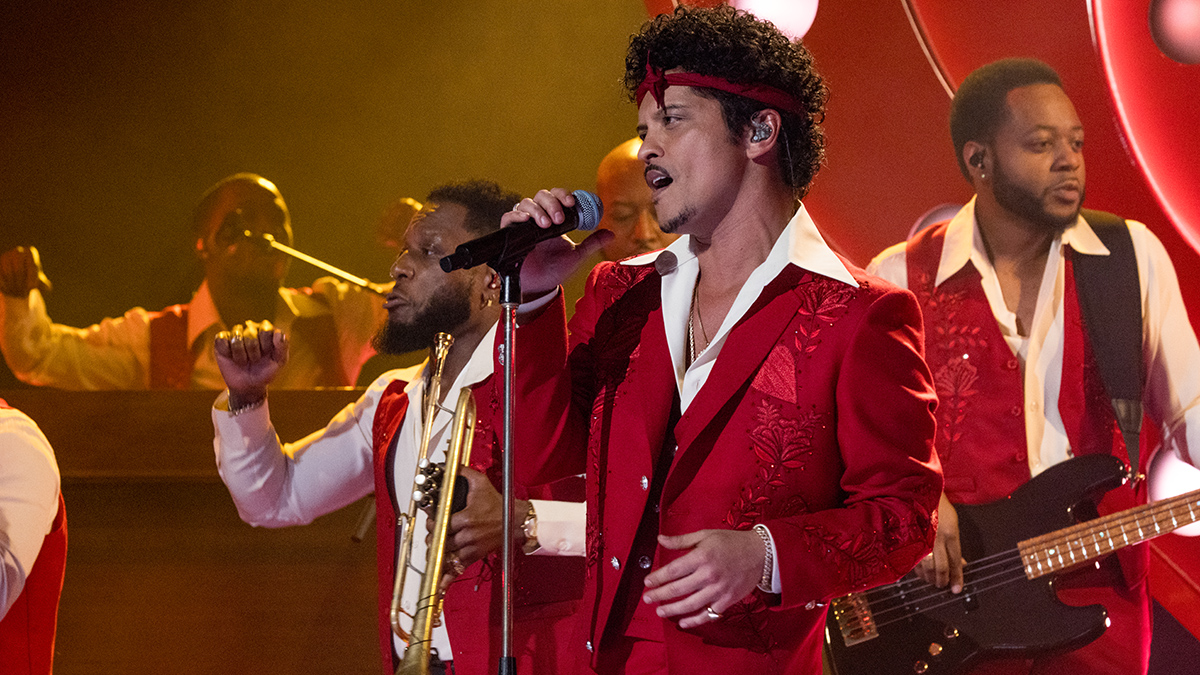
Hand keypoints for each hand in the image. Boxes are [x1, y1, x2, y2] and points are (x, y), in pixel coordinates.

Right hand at [0, 246, 51, 298]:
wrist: (17, 276)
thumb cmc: (31, 277)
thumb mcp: (39, 281)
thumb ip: (44, 284)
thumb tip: (47, 287)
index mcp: (30, 252)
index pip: (32, 266)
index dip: (32, 278)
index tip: (32, 287)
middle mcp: (17, 251)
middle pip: (18, 270)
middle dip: (21, 284)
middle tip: (23, 294)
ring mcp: (5, 256)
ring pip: (8, 274)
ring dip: (13, 286)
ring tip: (18, 294)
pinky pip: (0, 277)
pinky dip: (5, 286)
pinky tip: (9, 292)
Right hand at [213, 320, 287, 406]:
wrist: (249, 386)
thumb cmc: (266, 372)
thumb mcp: (279, 362)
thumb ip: (283, 346)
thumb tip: (278, 333)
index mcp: (266, 330)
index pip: (265, 329)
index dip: (266, 345)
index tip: (267, 354)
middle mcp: (250, 328)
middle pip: (250, 333)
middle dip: (253, 352)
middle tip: (255, 360)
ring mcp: (235, 334)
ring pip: (236, 337)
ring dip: (240, 354)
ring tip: (244, 361)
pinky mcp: (221, 341)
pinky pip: (222, 340)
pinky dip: (227, 352)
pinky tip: (231, 357)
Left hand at [431, 467, 527, 589]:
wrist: (515, 521)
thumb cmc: (498, 503)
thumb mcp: (481, 484)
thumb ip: (463, 473)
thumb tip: (450, 463)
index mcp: (465, 519)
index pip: (440, 524)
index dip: (433, 523)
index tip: (432, 520)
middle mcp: (467, 536)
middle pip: (440, 540)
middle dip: (434, 536)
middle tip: (434, 531)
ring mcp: (470, 548)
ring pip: (446, 554)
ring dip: (438, 552)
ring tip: (435, 547)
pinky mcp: (474, 556)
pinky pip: (458, 569)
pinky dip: (448, 577)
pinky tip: (439, 586)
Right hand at [502, 189, 612, 297]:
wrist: (540, 287)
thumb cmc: (556, 269)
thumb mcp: (577, 255)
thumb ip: (592, 243)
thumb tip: (611, 233)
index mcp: (554, 218)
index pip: (557, 196)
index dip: (563, 195)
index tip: (572, 203)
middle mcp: (538, 218)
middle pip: (541, 196)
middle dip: (552, 203)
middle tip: (559, 219)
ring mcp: (524, 225)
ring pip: (525, 203)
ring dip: (537, 210)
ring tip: (546, 225)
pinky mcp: (511, 235)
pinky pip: (508, 218)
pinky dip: (516, 216)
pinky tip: (525, 221)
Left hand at [642, 529, 764, 629]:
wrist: (760, 554)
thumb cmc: (731, 542)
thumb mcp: (705, 535)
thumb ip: (681, 540)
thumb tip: (660, 539)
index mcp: (702, 556)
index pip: (673, 570)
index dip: (658, 578)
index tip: (647, 582)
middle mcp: (709, 575)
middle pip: (678, 589)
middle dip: (659, 595)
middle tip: (647, 599)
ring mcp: (718, 590)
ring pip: (690, 604)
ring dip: (672, 610)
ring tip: (660, 611)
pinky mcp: (727, 601)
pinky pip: (707, 614)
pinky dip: (694, 620)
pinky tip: (682, 622)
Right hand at [914, 492, 964, 592]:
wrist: (915, 489)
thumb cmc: (936, 504)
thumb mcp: (952, 522)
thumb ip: (955, 543)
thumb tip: (960, 562)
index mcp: (950, 533)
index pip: (955, 562)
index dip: (957, 578)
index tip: (957, 590)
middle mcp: (936, 539)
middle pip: (941, 568)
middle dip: (942, 581)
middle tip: (943, 586)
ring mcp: (921, 539)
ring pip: (926, 567)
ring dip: (930, 578)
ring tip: (932, 581)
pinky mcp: (908, 539)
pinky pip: (913, 560)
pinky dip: (918, 570)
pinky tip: (921, 572)